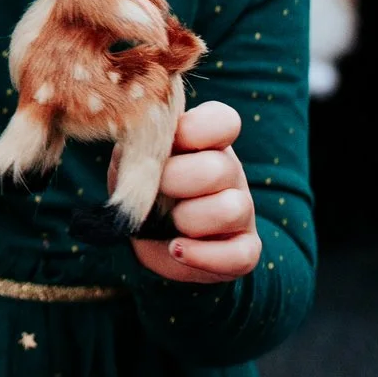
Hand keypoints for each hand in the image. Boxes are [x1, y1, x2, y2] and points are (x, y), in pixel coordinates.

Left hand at [128, 102, 260, 283]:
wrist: (151, 235)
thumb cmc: (143, 186)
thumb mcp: (133, 160)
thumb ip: (139, 146)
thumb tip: (138, 139)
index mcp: (206, 142)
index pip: (224, 121)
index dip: (197, 129)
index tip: (171, 142)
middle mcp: (229, 172)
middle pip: (220, 168)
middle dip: (178, 179)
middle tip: (158, 187)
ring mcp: (241, 211)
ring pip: (232, 209)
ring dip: (191, 218)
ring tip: (170, 222)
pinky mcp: (244, 249)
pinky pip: (240, 255)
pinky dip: (203, 255)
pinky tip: (176, 249)